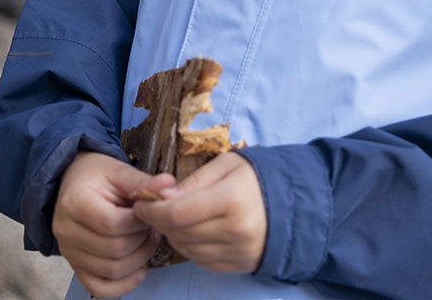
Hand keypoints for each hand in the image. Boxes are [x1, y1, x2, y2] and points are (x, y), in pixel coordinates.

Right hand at [53, 151, 172, 296]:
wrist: (75, 182)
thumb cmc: (97, 176)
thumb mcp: (119, 171)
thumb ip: (143, 182)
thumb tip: (168, 184)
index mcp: (75, 203)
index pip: (113, 224)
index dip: (139, 222)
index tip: (149, 212)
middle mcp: (66, 231)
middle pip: (115, 250)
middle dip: (142, 240)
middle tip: (152, 226)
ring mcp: (69, 252)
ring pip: (111, 271)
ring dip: (139, 259)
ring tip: (146, 239)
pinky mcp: (76, 267)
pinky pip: (100, 288)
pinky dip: (123, 285)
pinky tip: (138, 269)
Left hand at [132, 152, 266, 274]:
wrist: (292, 202)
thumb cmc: (254, 177)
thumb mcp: (225, 165)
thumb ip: (192, 182)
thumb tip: (162, 197)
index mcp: (231, 200)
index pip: (179, 213)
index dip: (153, 210)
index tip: (140, 203)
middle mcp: (235, 231)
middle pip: (181, 233)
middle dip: (159, 222)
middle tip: (150, 209)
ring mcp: (239, 252)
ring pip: (188, 250)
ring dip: (173, 235)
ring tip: (171, 218)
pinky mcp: (240, 266)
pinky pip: (202, 261)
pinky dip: (189, 247)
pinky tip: (189, 231)